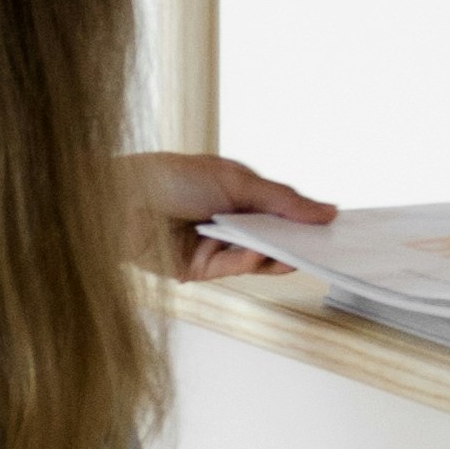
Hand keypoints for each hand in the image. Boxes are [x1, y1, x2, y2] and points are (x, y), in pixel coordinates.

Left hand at [122, 152, 336, 281]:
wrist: (115, 202)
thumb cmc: (166, 178)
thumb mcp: (235, 180)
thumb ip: (281, 200)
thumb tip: (327, 210)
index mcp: (232, 192)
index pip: (277, 209)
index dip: (303, 218)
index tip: (333, 225)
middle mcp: (223, 220)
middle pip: (269, 236)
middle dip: (294, 240)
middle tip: (325, 246)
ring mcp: (211, 246)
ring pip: (255, 256)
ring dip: (275, 253)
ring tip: (298, 250)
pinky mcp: (197, 270)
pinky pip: (233, 268)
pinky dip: (250, 261)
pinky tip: (262, 252)